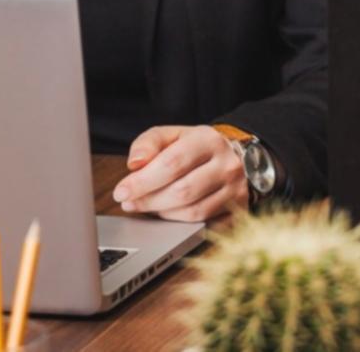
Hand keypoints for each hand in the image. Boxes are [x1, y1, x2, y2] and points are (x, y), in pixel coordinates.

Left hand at [110, 125, 248, 221]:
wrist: (234, 156)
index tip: (121, 191)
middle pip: (182, 191)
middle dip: (148, 200)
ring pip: (192, 211)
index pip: (171, 164)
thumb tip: (134, 164)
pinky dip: (178, 220)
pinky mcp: (237, 210)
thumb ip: (148, 144)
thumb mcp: (171, 135)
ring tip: (144, 205)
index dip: (142, 181)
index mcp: (208, 140)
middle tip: (128, 202)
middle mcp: (227, 165)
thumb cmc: (196, 146)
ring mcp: (235, 190)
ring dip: (161, 212)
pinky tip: (165, 212)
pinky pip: (202, 224)